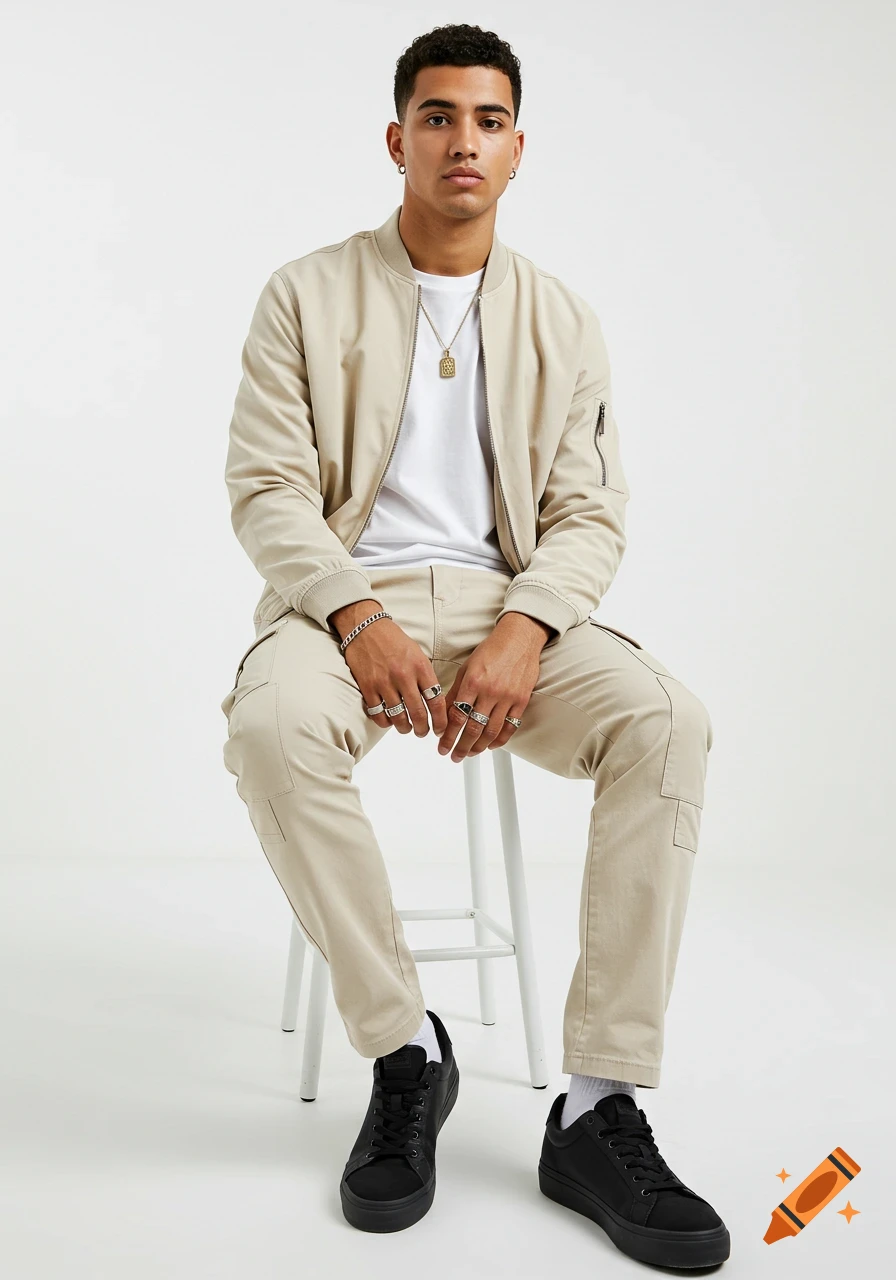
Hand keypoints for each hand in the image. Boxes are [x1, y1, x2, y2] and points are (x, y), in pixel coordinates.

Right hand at [333, 602, 447, 737]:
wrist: (366, 628)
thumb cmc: (393, 640)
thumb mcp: (417, 654)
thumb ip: (425, 676)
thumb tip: (433, 701)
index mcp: (420, 667)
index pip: (436, 700)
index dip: (440, 720)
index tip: (441, 728)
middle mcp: (404, 676)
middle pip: (418, 714)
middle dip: (423, 729)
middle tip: (423, 732)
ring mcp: (384, 682)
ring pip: (398, 717)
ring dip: (404, 728)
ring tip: (406, 728)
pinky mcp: (368, 687)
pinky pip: (378, 714)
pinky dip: (385, 722)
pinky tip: (388, 721)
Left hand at [436, 615, 547, 761]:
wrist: (520, 638)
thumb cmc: (491, 650)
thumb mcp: (467, 667)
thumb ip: (456, 690)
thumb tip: (444, 711)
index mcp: (473, 682)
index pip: (456, 716)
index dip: (448, 735)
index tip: (442, 745)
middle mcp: (490, 691)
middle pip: (473, 729)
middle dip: (461, 746)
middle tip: (453, 756)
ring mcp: (508, 697)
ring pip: (491, 732)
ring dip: (479, 747)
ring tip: (470, 754)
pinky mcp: (522, 700)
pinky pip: (510, 726)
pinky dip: (500, 740)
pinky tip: (491, 745)